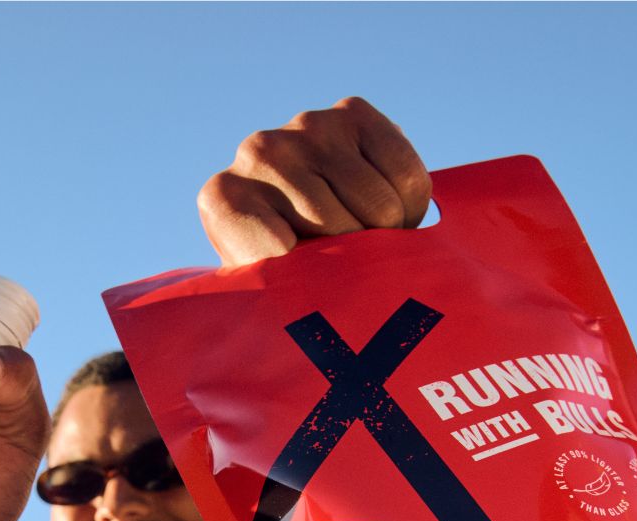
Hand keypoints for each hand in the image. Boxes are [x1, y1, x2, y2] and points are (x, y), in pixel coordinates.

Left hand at [197, 96, 431, 267]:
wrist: (303, 218)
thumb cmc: (288, 267)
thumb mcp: (274, 293)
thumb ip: (288, 288)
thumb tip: (337, 285)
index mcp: (224, 201)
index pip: (282, 253)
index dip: (312, 281)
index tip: (310, 285)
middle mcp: (257, 152)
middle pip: (339, 231)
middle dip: (357, 258)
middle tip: (347, 261)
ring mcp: (304, 126)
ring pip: (381, 207)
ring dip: (389, 235)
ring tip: (366, 236)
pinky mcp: (351, 112)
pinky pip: (407, 177)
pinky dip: (413, 207)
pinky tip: (385, 210)